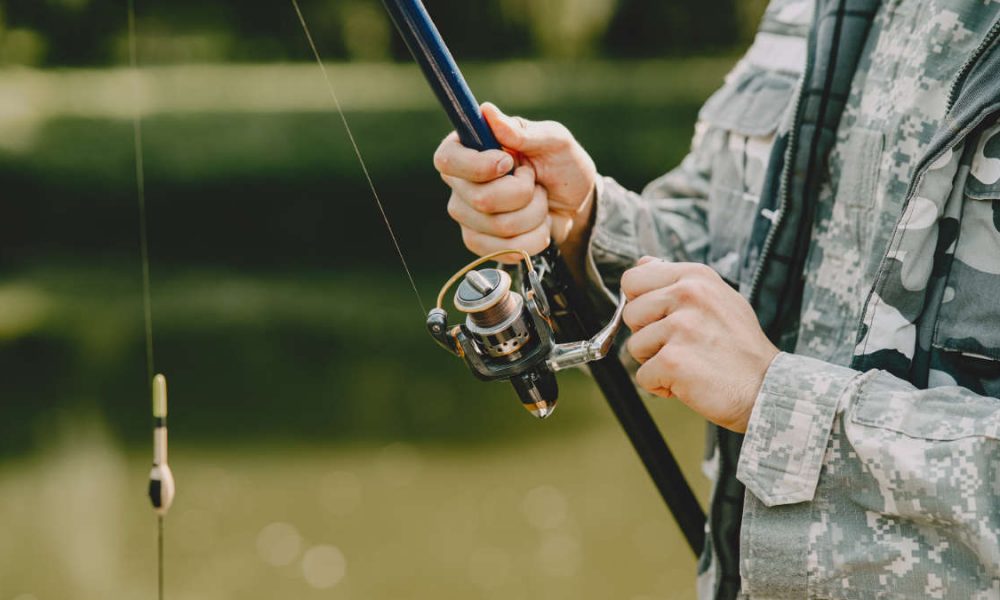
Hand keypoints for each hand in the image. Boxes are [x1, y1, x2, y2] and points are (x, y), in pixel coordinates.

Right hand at [433, 103, 596, 260]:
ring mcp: (467, 215)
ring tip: (539, 202)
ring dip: (534, 215)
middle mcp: (460, 182)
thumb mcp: (553, 140)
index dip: (478, 166)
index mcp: (469, 148)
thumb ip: (522, 131)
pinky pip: (504, 249)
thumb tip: (487, 112)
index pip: (447, 159)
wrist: (575, 204)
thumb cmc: (562, 165)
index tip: (508, 162)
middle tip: (534, 182)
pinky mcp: (479, 242)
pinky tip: (536, 225)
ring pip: (499, 227)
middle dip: (524, 193)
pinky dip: (533, 239)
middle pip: (481, 199)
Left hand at [620, 258, 778, 431]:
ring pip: (634, 346)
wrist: (767, 388)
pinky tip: (688, 382)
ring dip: (655, 362)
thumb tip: (643, 262)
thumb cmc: (740, 347)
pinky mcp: (673, 360)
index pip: (633, 279)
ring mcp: (680, 327)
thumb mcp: (717, 298)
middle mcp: (688, 295)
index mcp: (695, 277)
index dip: (640, 302)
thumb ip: (677, 280)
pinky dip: (661, 385)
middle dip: (647, 335)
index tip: (660, 318)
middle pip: (630, 313)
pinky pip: (642, 376)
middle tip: (682, 345)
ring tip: (690, 362)